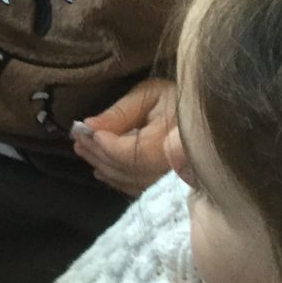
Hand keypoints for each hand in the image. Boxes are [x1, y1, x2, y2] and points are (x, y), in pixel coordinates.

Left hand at [72, 78, 176, 195]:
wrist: (204, 111)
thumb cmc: (175, 96)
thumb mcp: (149, 94)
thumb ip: (120, 113)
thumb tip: (90, 126)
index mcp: (180, 138)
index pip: (138, 154)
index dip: (110, 146)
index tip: (88, 131)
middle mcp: (181, 165)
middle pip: (132, 170)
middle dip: (99, 154)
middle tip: (77, 138)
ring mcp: (177, 179)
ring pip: (133, 182)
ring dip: (103, 166)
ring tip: (82, 148)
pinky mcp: (171, 185)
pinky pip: (140, 188)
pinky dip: (116, 179)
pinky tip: (100, 168)